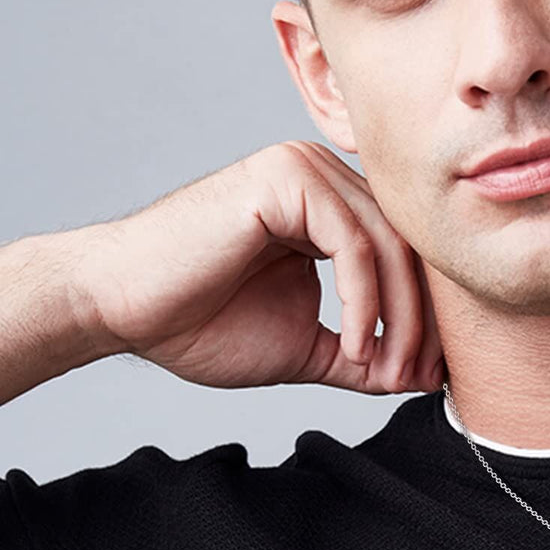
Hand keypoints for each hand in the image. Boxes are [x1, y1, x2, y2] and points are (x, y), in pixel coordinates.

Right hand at [71, 140, 442, 393]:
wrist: (120, 311)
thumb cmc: (197, 323)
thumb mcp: (304, 347)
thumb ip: (362, 354)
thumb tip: (423, 379)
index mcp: (329, 207)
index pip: (403, 257)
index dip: (424, 319)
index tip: (429, 376)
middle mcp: (322, 178)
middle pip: (404, 248)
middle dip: (420, 322)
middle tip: (419, 379)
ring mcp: (304, 170)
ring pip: (385, 245)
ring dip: (397, 318)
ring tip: (388, 371)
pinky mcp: (285, 178)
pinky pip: (350, 242)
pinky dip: (362, 301)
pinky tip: (354, 345)